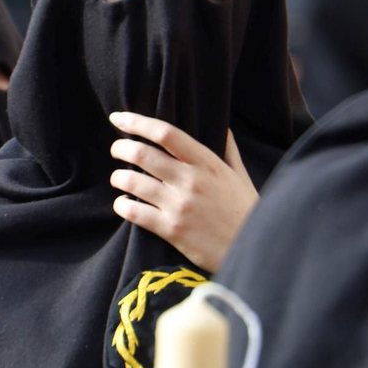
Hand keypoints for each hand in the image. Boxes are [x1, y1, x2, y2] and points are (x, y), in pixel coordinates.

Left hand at [108, 112, 258, 272]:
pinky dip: (122, 206)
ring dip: (119, 178)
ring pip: (134, 182)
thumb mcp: (240, 176)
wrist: (252, 248)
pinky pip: (135, 213)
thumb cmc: (246, 211)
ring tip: (118, 179)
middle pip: (143, 154)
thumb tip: (223, 126)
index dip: (138, 122)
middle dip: (121, 148)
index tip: (118, 118)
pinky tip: (122, 204)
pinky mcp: (172, 230)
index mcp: (207, 162)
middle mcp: (191, 180)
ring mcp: (180, 205)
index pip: (166, 133)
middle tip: (116, 150)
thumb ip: (228, 150)